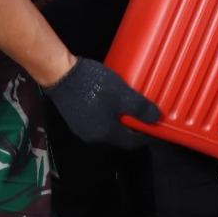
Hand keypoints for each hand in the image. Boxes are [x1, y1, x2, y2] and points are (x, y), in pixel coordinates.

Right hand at [43, 58, 160, 148]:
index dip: (145, 136)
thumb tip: (156, 118)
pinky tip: (112, 102)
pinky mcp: (76, 118)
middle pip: (119, 136)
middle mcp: (93, 136)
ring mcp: (82, 128)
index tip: (155, 127)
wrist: (61, 74)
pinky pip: (98, 121)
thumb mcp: (122, 94)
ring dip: (121, 120)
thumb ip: (140, 108)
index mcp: (105, 134)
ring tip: (130, 107)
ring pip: (108, 128)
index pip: (131, 142)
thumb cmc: (93, 85)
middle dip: (133, 127)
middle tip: (144, 114)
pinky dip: (109, 115)